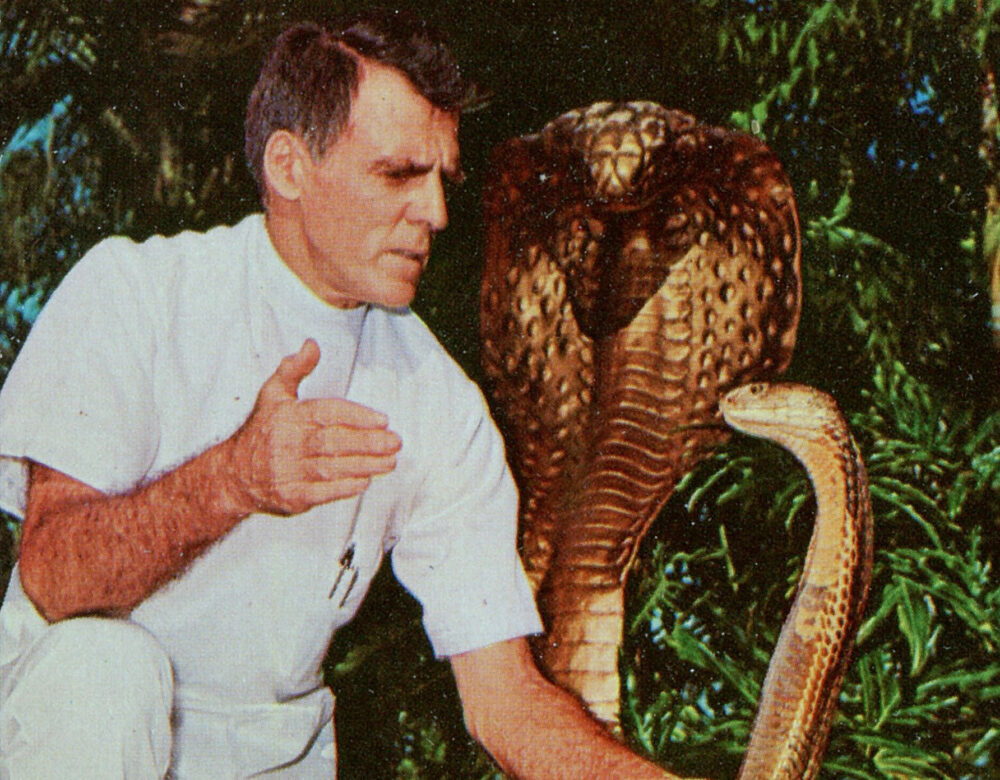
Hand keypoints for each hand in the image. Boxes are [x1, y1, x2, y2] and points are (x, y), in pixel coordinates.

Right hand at [226, 339, 400, 514]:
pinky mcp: (292, 497)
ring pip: (331, 467)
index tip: (383, 420)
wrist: (234, 474)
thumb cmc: (263, 430)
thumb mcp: (273, 394)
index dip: (356, 416)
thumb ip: (294, 368)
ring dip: (364, 465)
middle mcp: (287, 444)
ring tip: (390, 462)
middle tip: (395, 442)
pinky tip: (365, 481)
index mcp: (288, 417)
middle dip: (368, 442)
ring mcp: (288, 472)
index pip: (326, 413)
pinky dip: (345, 487)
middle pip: (333, 442)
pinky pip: (322, 492)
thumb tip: (312, 344)